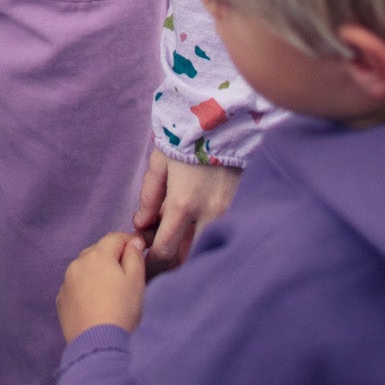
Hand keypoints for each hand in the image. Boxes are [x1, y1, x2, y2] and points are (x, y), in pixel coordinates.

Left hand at [57, 232, 145, 341]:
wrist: (98, 344)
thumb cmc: (121, 311)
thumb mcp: (136, 281)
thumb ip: (134, 256)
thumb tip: (133, 242)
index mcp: (98, 255)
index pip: (115, 238)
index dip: (130, 242)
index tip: (139, 251)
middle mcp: (78, 263)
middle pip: (98, 252)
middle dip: (112, 258)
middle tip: (127, 276)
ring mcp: (66, 281)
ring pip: (85, 268)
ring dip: (97, 273)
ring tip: (110, 293)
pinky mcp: (61, 300)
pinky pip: (76, 286)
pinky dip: (85, 289)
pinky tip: (96, 304)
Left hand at [134, 148, 240, 269]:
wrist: (224, 120)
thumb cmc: (187, 139)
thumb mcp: (160, 162)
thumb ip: (149, 196)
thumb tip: (142, 224)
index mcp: (183, 204)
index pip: (166, 251)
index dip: (153, 263)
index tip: (146, 263)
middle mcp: (209, 214)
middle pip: (190, 258)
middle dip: (174, 264)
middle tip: (161, 260)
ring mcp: (229, 212)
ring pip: (208, 248)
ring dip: (192, 253)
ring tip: (178, 244)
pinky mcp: (242, 207)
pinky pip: (223, 234)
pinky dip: (210, 239)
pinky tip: (198, 231)